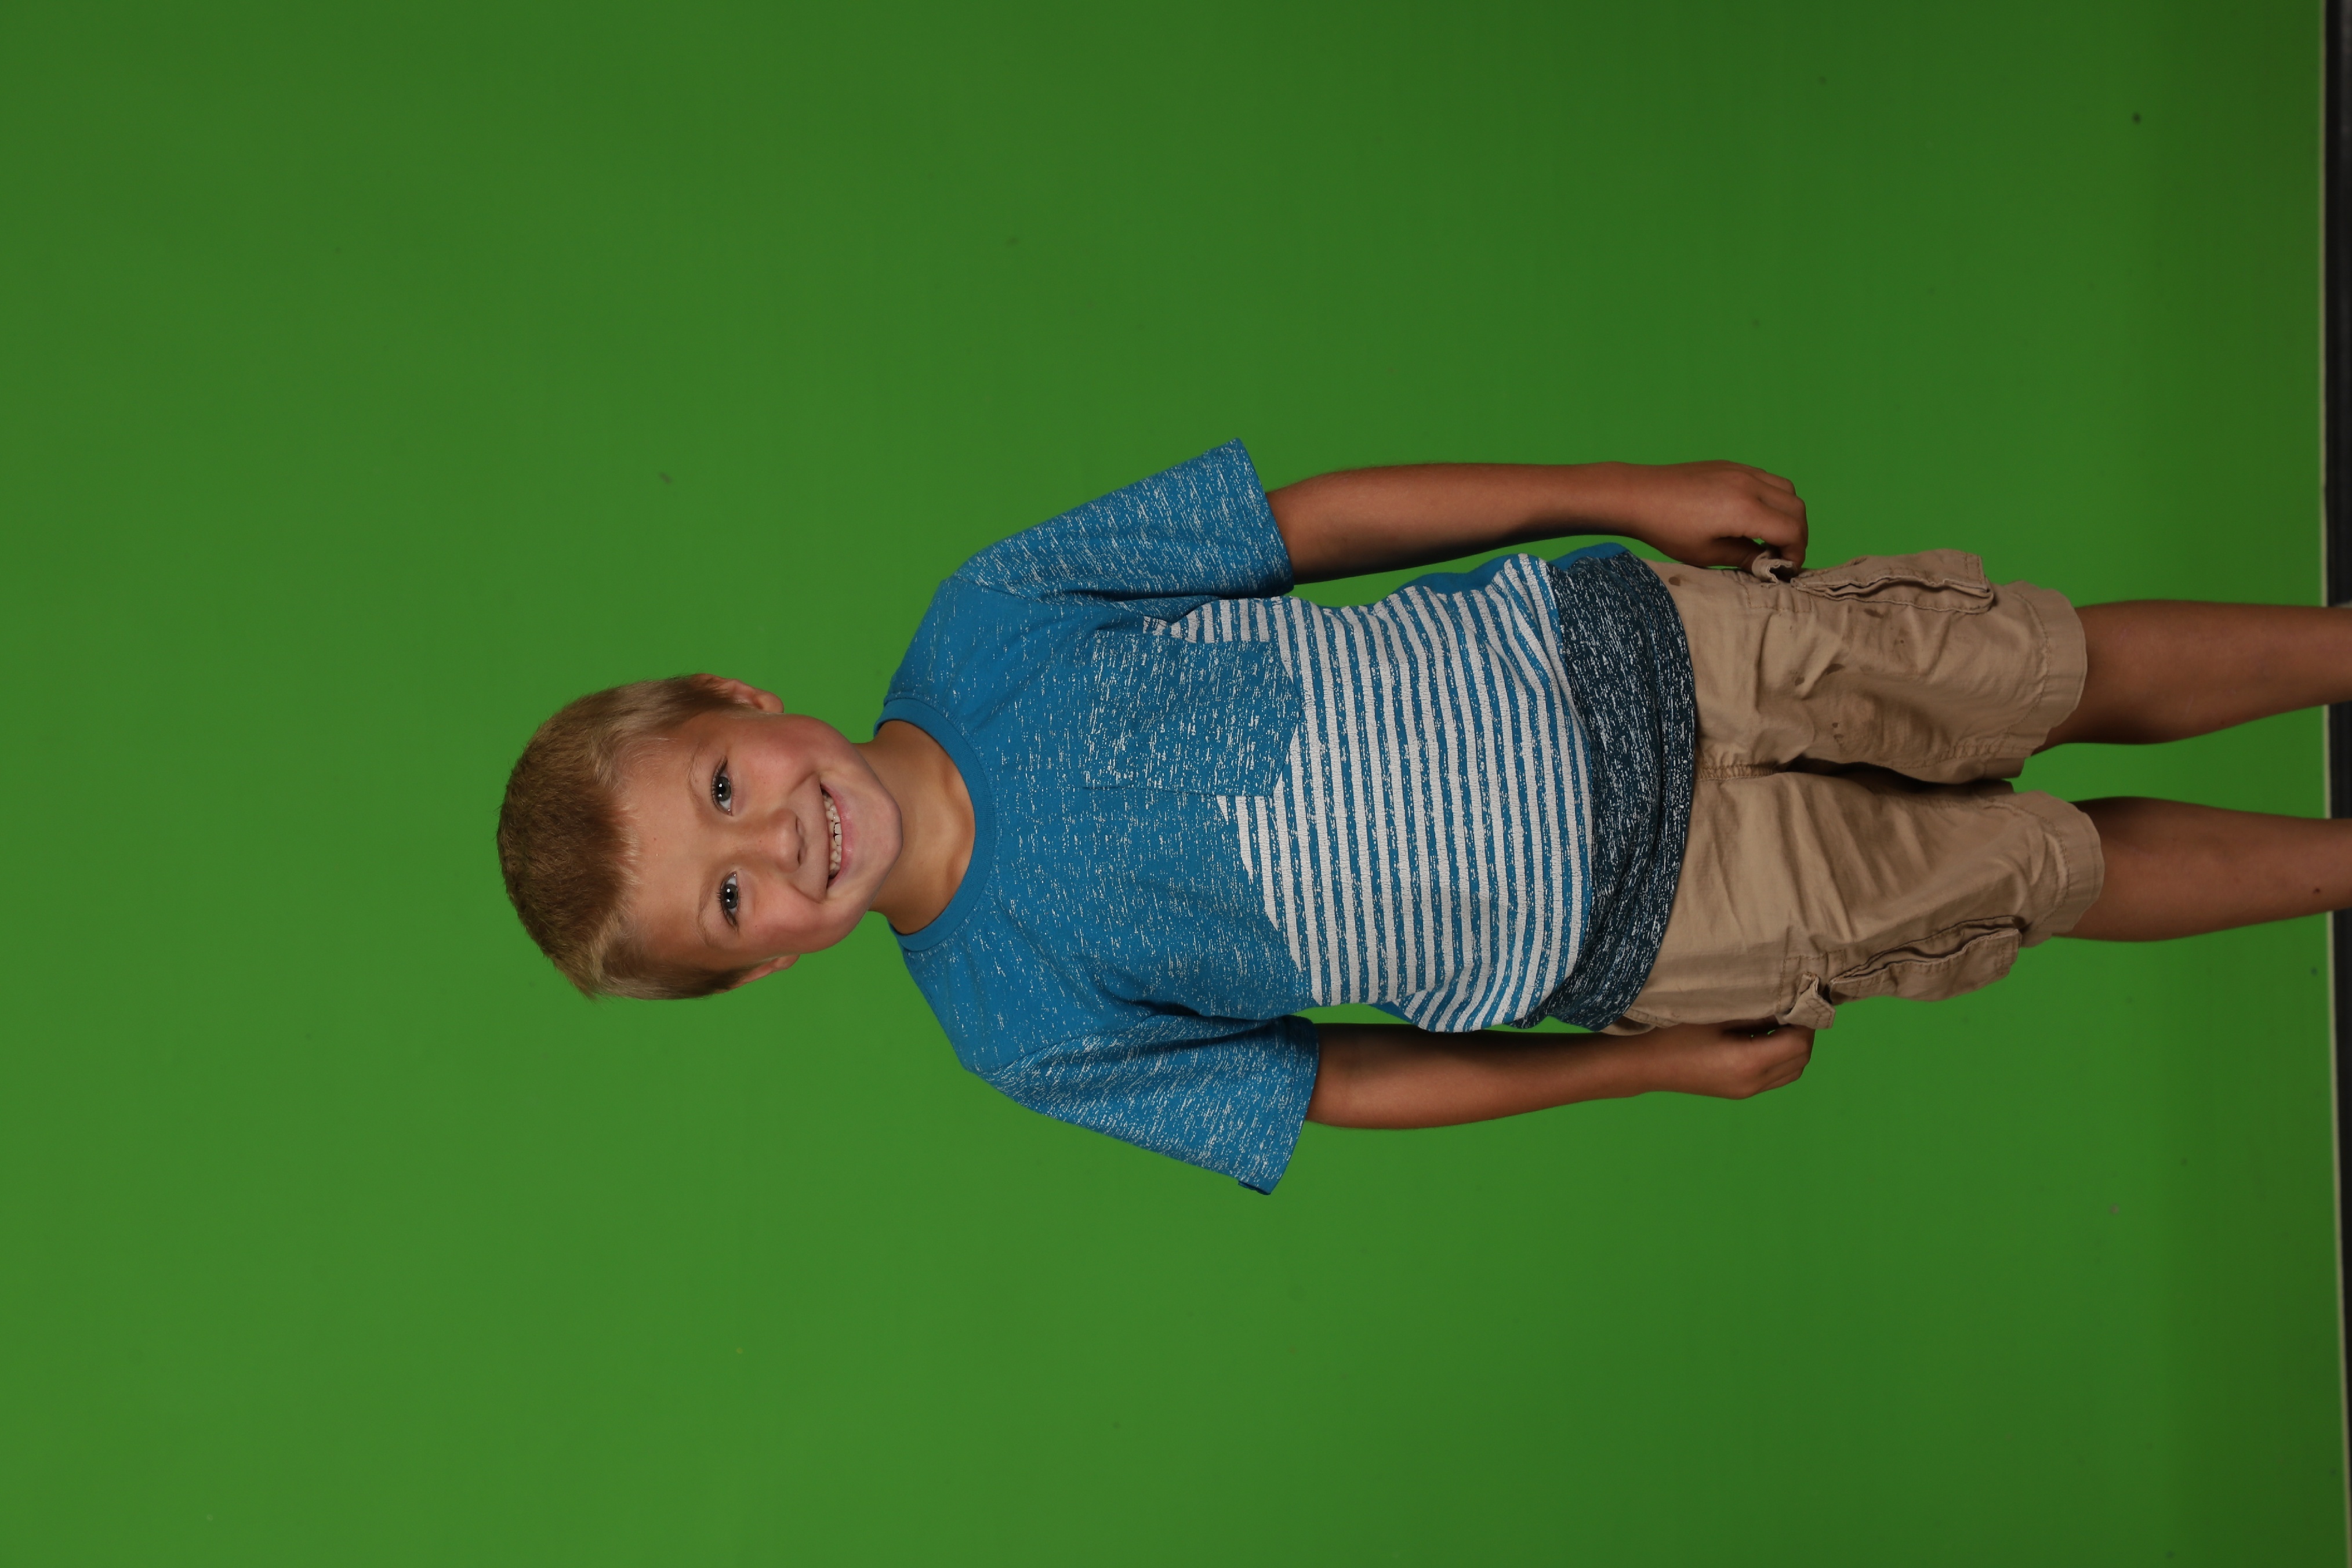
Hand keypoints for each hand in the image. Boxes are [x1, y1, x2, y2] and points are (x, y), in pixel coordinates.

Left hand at [1609, 461, 1807, 571]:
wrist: (1638, 495)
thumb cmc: (1667, 529)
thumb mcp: (1707, 554)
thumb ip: (1745, 558)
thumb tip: (1769, 565)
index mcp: (1745, 509)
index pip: (1792, 530)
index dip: (1796, 553)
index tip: (1785, 569)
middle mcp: (1749, 484)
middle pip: (1797, 508)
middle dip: (1797, 535)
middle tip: (1782, 556)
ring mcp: (1741, 471)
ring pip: (1787, 489)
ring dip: (1788, 514)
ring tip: (1770, 537)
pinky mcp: (1731, 466)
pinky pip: (1767, 479)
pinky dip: (1773, 498)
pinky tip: (1754, 517)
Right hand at [1633, 1020, 1815, 1099]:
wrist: (1647, 1065)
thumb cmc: (1676, 1034)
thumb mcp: (1717, 1016)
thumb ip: (1755, 1013)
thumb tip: (1787, 1006)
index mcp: (1749, 1062)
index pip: (1799, 1043)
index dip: (1804, 1021)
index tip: (1796, 1000)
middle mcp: (1754, 1082)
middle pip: (1801, 1059)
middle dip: (1802, 1033)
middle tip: (1790, 1008)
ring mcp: (1748, 1091)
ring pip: (1793, 1071)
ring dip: (1793, 1047)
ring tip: (1777, 1023)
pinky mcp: (1741, 1092)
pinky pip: (1777, 1077)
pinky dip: (1781, 1058)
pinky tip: (1762, 1039)